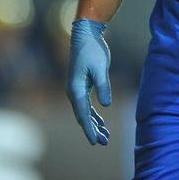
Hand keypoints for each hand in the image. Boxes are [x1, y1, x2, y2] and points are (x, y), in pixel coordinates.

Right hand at [66, 18, 111, 144]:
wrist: (85, 36)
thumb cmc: (92, 50)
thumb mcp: (100, 68)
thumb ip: (103, 87)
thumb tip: (105, 106)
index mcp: (76, 90)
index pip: (83, 114)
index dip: (89, 129)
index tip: (95, 142)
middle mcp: (74, 92)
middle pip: (83, 117)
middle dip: (92, 130)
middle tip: (103, 143)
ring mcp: (77, 89)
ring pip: (85, 112)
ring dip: (95, 124)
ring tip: (105, 137)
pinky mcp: (83, 86)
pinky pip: (87, 105)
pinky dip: (95, 115)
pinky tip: (102, 122)